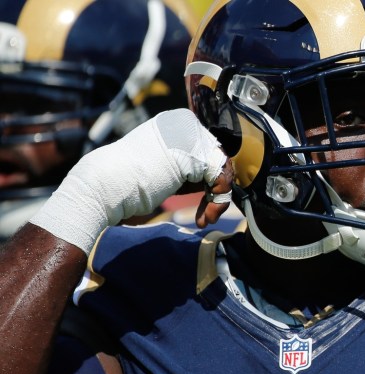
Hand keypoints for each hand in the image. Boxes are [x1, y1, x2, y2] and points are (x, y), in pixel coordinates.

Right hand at [29, 109, 230, 252]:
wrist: (102, 187)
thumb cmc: (125, 187)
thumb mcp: (163, 171)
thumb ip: (186, 168)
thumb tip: (213, 177)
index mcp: (173, 124)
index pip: (206, 152)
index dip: (207, 183)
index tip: (200, 207)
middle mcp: (183, 124)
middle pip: (217, 158)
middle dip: (215, 191)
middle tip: (206, 215)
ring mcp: (189, 136)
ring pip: (222, 169)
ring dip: (217, 200)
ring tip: (205, 219)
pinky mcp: (193, 153)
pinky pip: (220, 179)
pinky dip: (217, 202)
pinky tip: (203, 218)